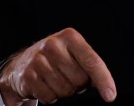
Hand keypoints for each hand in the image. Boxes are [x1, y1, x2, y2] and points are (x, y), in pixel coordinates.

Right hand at [0, 28, 116, 104]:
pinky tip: (45, 86)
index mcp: (70, 37)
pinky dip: (51, 98)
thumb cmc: (57, 59)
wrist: (22, 63)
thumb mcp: (75, 54)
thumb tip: (107, 88)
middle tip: (69, 77)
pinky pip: (49, 98)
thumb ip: (91, 66)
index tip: (111, 96)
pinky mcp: (27, 76)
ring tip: (56, 81)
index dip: (103, 80)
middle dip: (79, 85)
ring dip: (64, 92)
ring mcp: (38, 60)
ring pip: (65, 91)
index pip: (92, 61)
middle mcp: (53, 44)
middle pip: (80, 80)